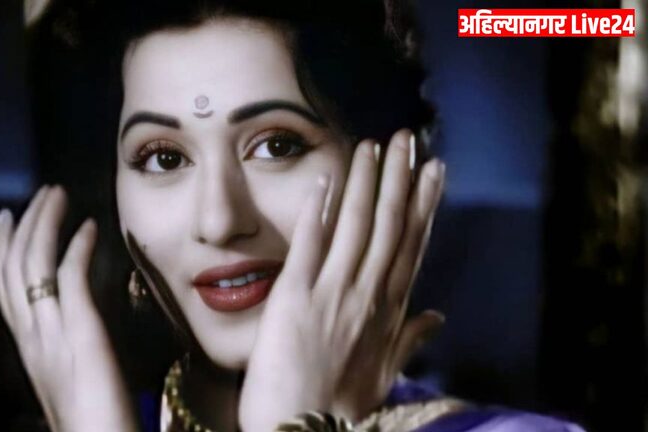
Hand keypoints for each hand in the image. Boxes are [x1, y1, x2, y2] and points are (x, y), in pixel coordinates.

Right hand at [0, 186, 136, 431]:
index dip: (2, 249)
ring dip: (44, 224)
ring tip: (57, 195)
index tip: (7, 217)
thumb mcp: (77, 371)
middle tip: (40, 195)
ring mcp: (52, 334)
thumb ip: (77, 336)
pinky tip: (89, 226)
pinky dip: (77, 247)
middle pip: (12, 267)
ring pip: (33, 264)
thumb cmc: (96, 417)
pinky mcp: (80, 334)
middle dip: (24, 225)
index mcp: (29, 346)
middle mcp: (32, 336)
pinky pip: (71, 278)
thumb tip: (92, 305)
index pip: (4, 287)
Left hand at [331, 130, 444, 420]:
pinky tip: (327, 178)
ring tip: (373, 146)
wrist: (303, 430)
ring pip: (355, 226)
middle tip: (407, 139)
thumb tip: (438, 317)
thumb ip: (411, 339)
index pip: (411, 245)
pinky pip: (311, 244)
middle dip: (399, 179)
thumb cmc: (342, 405)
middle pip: (388, 226)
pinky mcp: (296, 296)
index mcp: (389, 311)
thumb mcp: (385, 373)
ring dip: (365, 182)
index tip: (433, 171)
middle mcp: (368, 295)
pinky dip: (319, 210)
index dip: (423, 204)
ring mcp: (333, 293)